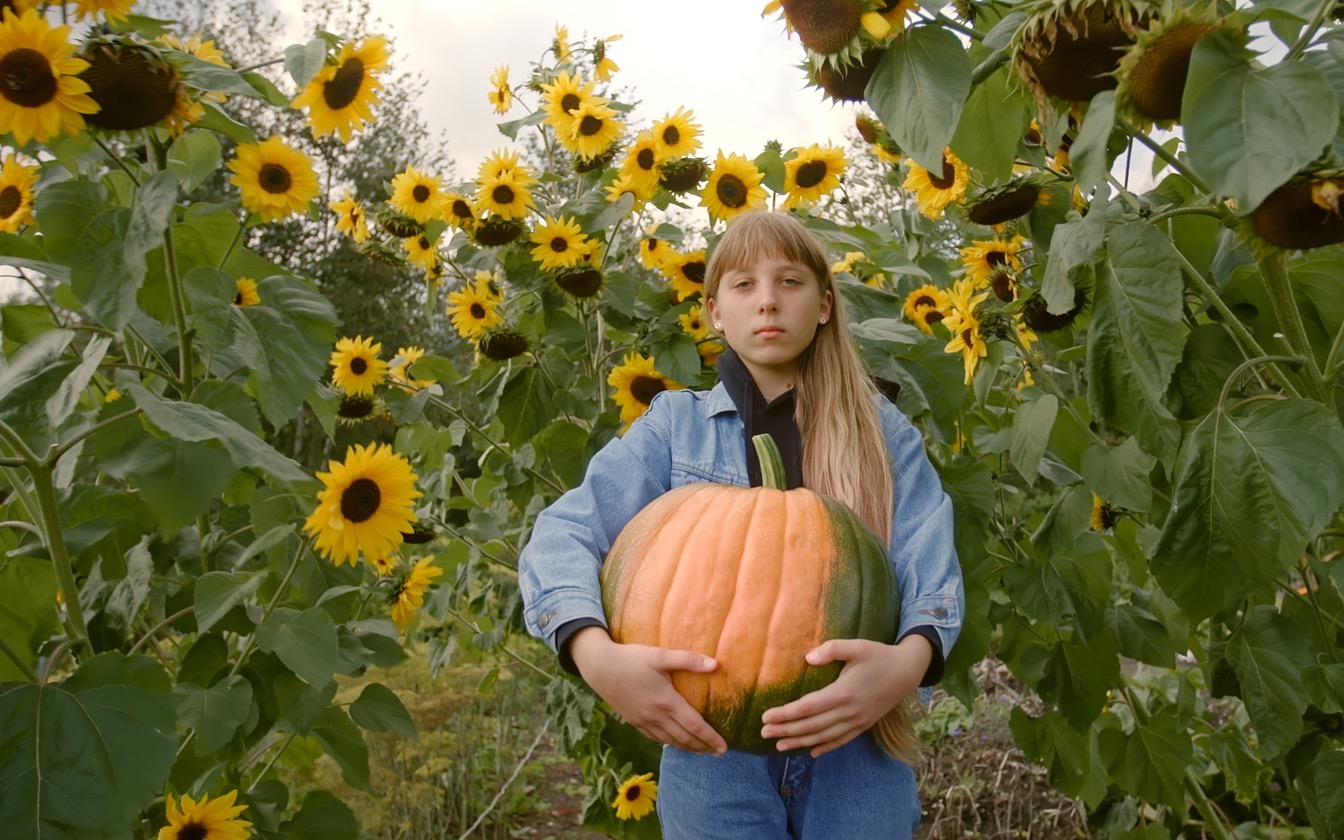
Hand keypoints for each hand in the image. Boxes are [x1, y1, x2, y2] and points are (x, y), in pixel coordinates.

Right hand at [569, 626, 727, 754]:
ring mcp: (644, 721)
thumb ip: (688, 660)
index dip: (711, 738)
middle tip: (719, 752)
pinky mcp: (634, 722)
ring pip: (671, 741)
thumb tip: (716, 664)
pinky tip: (675, 742)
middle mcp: (656, 716)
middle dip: (703, 747)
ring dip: (688, 748)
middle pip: (685, 738)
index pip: (695, 726)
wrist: (599, 667)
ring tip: (702, 751)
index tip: (724, 747)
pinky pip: (656, 738)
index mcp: (666, 701)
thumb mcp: (660, 655)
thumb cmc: (631, 659)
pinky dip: (670, 743)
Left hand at [758, 635, 931, 757]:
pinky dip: (825, 747)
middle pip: (811, 726)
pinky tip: (811, 752)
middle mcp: (849, 711)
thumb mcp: (857, 646)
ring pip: (824, 737)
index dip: (785, 714)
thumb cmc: (879, 655)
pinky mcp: (864, 725)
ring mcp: (857, 721)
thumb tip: (808, 658)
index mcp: (843, 692)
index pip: (807, 707)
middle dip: (786, 731)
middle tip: (763, 733)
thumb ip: (832, 649)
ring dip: (800, 742)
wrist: (907, 671)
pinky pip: (841, 740)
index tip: (765, 716)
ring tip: (779, 746)